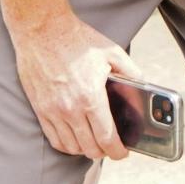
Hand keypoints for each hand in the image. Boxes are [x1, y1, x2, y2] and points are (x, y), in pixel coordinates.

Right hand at [10, 13, 141, 160]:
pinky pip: (53, 138)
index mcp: (91, 97)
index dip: (117, 151)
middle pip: (89, 147)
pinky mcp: (40, 109)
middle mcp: (70, 109)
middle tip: (112, 146)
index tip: (123, 153)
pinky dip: (67, 145)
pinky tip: (75, 139)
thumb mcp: (113, 53)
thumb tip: (144, 87)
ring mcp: (52, 111)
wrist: (43, 30)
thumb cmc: (78, 40)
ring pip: (70, 147)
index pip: (106, 137)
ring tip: (95, 143)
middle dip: (104, 152)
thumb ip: (132, 73)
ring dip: (85, 150)